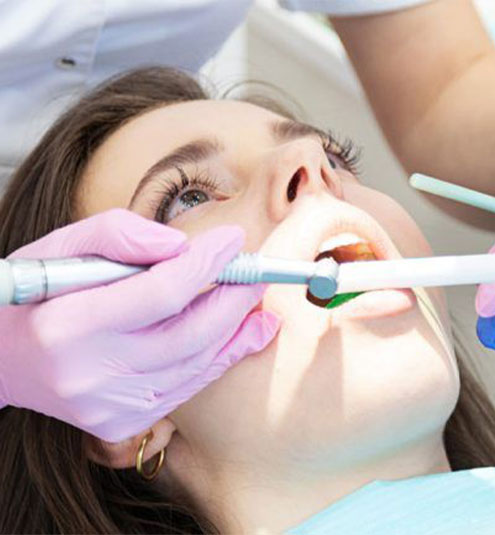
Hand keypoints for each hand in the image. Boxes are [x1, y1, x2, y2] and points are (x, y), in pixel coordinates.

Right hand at [0, 210, 279, 441]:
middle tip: (257, 273)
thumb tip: (179, 245)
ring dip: (237, 331)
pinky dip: (217, 359)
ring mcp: (107, 407)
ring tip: (258, 302)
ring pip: (196, 365)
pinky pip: (186, 388)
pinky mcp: (120, 424)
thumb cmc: (33, 294)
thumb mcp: (58, 247)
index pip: (160, 293)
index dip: (206, 264)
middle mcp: (89, 374)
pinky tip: (242, 335)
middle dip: (234, 300)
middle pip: (189, 335)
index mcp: (67, 326)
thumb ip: (117, 235)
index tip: (233, 239)